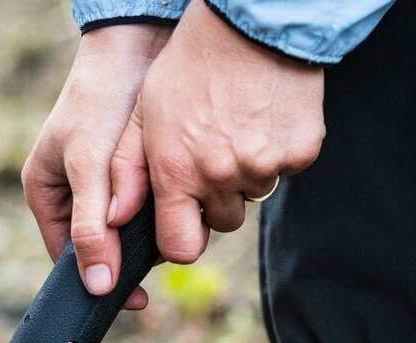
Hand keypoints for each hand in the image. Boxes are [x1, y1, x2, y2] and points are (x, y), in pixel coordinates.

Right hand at [22, 24, 170, 305]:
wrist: (134, 52)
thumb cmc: (99, 104)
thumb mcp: (89, 168)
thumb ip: (91, 227)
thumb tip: (96, 286)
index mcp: (47, 197)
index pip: (69, 259)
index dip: (100, 281)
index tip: (136, 299)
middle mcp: (73, 197)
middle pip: (103, 249)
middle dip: (132, 255)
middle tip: (165, 255)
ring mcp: (104, 188)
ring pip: (130, 233)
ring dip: (154, 234)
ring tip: (175, 224)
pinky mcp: (134, 178)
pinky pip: (150, 210)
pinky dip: (165, 212)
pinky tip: (184, 206)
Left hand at [108, 1, 324, 263]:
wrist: (249, 22)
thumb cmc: (188, 66)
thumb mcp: (144, 114)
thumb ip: (127, 171)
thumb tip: (115, 220)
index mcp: (178, 173)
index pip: (180, 247)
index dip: (181, 237)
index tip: (183, 219)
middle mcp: (221, 177)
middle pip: (223, 221)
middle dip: (216, 199)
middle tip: (213, 153)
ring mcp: (264, 167)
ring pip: (254, 194)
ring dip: (247, 172)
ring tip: (238, 126)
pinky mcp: (300, 154)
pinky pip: (285, 170)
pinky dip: (277, 152)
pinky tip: (264, 118)